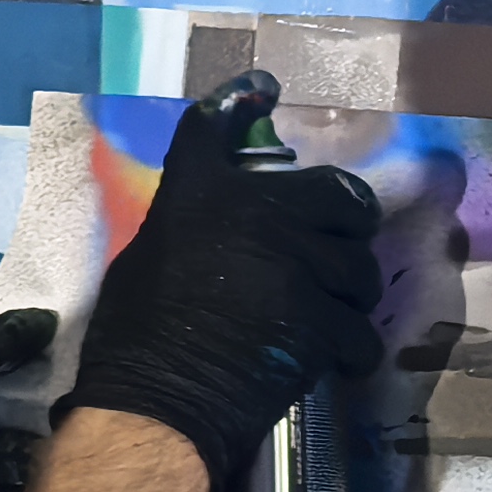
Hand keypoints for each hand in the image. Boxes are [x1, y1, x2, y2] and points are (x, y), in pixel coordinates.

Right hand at [53, 72, 385, 491]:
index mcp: (200, 194)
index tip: (262, 89)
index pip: (214, 127)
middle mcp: (257, 213)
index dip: (240, 100)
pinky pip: (359, 328)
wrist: (156, 402)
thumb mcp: (148, 258)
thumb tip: (221, 230)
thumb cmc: (132, 339)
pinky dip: (353, 348)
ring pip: (359, 267)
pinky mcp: (321, 319)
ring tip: (336, 314)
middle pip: (337, 193)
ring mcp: (296, 265)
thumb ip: (193, 227)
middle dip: (348, 221)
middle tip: (338, 246)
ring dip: (352, 291)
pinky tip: (340, 359)